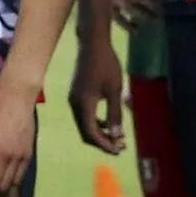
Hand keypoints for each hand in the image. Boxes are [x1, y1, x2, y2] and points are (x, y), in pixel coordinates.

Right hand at [70, 31, 125, 153]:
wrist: (93, 45)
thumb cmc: (107, 66)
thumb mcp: (115, 90)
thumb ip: (115, 114)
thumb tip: (117, 136)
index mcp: (83, 105)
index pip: (91, 133)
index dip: (105, 144)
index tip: (119, 151)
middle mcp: (75, 105)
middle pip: (86, 132)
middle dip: (103, 141)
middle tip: (121, 147)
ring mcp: (74, 100)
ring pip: (85, 125)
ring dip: (101, 133)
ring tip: (119, 137)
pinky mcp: (77, 96)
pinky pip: (85, 116)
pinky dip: (97, 123)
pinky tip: (110, 123)